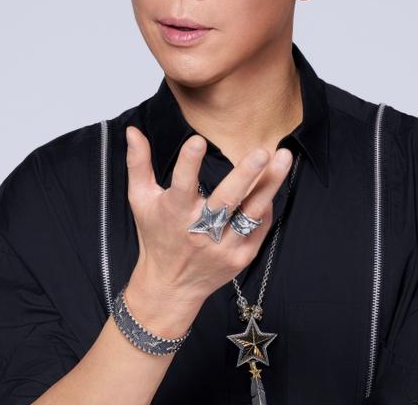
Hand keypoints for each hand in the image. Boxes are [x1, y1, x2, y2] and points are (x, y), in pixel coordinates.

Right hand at [124, 126, 293, 306]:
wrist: (170, 286)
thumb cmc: (156, 235)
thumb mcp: (140, 199)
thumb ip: (138, 164)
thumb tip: (133, 131)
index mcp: (174, 213)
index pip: (181, 185)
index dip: (188, 164)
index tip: (197, 141)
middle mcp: (200, 231)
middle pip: (226, 201)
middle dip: (245, 175)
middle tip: (261, 152)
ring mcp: (223, 247)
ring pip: (252, 213)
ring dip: (270, 184)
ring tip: (284, 158)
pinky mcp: (241, 258)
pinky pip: (259, 228)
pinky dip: (266, 207)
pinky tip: (272, 185)